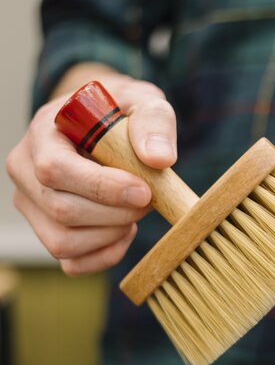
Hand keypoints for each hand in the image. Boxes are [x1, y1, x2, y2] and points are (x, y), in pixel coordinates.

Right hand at [5, 68, 177, 274]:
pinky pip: (72, 262)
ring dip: (112, 234)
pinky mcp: (47, 231)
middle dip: (117, 213)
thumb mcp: (143, 102)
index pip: (55, 169)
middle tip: (148, 199)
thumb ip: (154, 122)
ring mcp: (32, 205)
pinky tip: (124, 230)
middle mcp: (25, 170)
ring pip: (63, 242)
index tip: (144, 190)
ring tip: (136, 211)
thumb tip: (159, 158)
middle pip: (62, 211)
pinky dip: (106, 254)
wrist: (107, 128)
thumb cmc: (123, 114)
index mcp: (44, 132)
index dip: (103, 187)